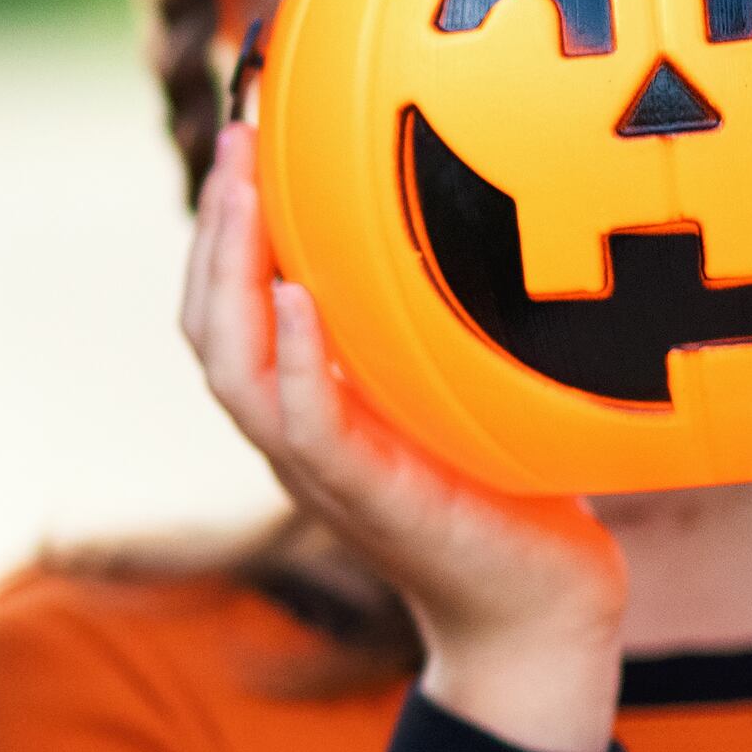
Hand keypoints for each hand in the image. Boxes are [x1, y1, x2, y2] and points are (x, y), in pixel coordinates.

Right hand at [183, 123, 624, 751]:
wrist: (543, 616)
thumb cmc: (516, 496)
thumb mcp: (465, 389)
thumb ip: (442, 325)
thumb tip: (482, 210)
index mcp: (307, 408)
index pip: (229, 312)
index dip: (223, 229)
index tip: (251, 136)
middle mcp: (296, 438)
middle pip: (208, 327)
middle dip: (214, 228)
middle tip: (242, 135)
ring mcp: (322, 471)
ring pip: (233, 368)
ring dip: (231, 274)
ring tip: (246, 192)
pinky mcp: (369, 499)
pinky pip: (306, 427)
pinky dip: (291, 363)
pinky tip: (298, 298)